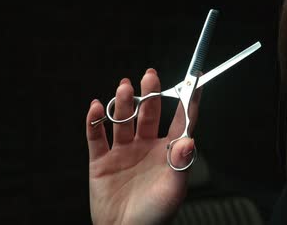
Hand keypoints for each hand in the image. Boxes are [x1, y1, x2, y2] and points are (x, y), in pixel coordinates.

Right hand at [86, 68, 200, 224]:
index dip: (186, 101)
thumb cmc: (156, 215)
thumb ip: (180, 164)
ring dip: (124, 103)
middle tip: (150, 76)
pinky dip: (94, 121)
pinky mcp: (101, 162)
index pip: (180, 120)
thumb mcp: (173, 190)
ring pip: (123, 120)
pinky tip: (97, 106)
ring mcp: (123, 152)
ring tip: (125, 87)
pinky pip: (96, 137)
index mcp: (168, 151)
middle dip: (150, 95)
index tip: (192, 81)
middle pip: (149, 114)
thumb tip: (189, 141)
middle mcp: (146, 146)